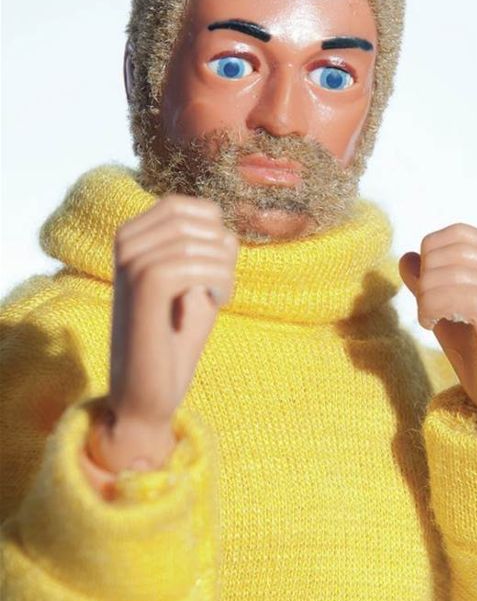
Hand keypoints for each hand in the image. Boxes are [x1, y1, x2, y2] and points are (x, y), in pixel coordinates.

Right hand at [86, 195, 238, 478]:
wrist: (146, 394)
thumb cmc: (174, 340)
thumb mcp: (198, 286)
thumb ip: (211, 252)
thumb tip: (227, 229)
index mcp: (131, 236)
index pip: (185, 206)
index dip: (214, 233)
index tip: (214, 269)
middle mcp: (125, 242)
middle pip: (197, 221)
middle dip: (221, 253)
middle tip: (218, 288)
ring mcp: (131, 262)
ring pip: (202, 244)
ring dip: (223, 272)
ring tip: (215, 300)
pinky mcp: (144, 284)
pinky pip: (199, 265)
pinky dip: (219, 283)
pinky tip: (215, 304)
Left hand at [399, 223, 476, 438]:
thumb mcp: (448, 308)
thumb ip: (428, 281)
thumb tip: (407, 256)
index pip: (451, 234)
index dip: (429, 260)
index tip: (432, 292)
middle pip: (439, 251)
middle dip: (423, 281)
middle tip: (429, 310)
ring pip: (435, 274)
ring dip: (423, 300)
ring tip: (432, 320)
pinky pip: (439, 294)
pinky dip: (427, 310)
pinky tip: (433, 325)